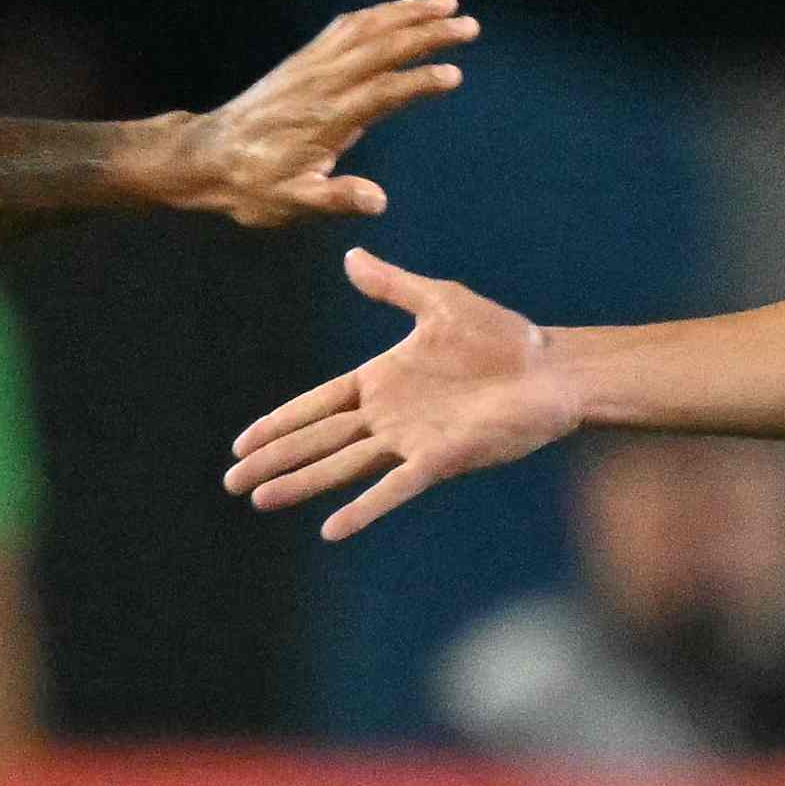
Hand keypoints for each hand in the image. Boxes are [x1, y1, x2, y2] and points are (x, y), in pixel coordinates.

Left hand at [144, 0, 473, 228]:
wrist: (206, 157)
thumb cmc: (252, 185)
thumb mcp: (291, 202)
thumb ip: (335, 198)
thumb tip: (376, 201)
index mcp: (327, 118)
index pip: (382, 92)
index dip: (418, 81)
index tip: (454, 74)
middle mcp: (322, 82)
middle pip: (381, 47)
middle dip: (427, 33)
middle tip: (469, 25)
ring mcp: (312, 65)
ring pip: (365, 27)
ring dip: (407, 12)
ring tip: (446, 3)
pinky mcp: (303, 59)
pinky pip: (345, 27)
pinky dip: (377, 13)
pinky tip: (399, 9)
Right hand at [224, 247, 585, 538]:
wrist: (552, 371)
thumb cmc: (503, 338)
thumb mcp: (440, 301)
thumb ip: (393, 284)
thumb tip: (352, 256)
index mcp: (382, 380)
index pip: (317, 405)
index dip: (280, 422)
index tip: (242, 442)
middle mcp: (388, 416)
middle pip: (317, 441)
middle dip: (274, 459)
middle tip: (232, 482)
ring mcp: (410, 441)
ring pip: (341, 466)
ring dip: (301, 483)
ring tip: (261, 499)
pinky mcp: (438, 460)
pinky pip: (391, 488)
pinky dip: (362, 508)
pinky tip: (330, 529)